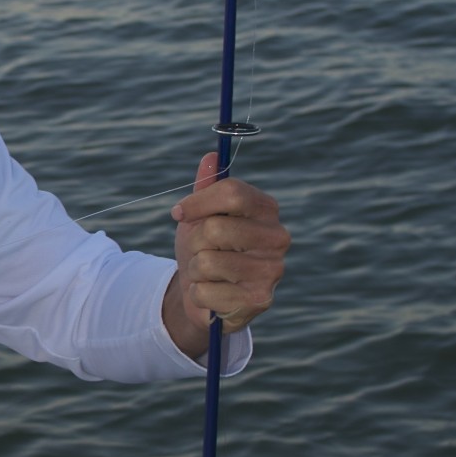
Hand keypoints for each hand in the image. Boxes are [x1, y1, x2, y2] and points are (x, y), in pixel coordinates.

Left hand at [162, 152, 289, 356]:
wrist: (206, 296)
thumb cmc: (205, 249)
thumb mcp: (200, 216)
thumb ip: (205, 188)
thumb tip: (210, 158)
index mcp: (266, 209)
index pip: (232, 191)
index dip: (197, 202)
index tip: (178, 213)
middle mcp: (277, 237)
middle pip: (215, 228)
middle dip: (194, 242)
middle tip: (199, 251)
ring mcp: (273, 269)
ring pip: (206, 262)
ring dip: (194, 270)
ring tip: (207, 273)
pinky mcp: (260, 299)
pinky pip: (205, 291)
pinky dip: (198, 294)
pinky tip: (213, 294)